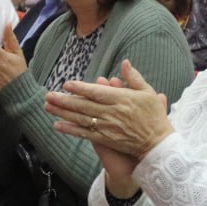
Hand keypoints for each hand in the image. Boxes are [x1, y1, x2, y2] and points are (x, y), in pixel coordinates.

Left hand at [45, 60, 173, 158]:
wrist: (157, 143)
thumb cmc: (154, 116)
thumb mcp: (148, 93)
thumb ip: (134, 77)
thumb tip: (125, 62)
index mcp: (122, 99)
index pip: (97, 93)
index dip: (81, 89)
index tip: (67, 84)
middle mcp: (112, 113)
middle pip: (84, 105)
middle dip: (65, 100)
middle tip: (49, 95)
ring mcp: (107, 127)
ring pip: (81, 119)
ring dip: (63, 113)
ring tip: (48, 107)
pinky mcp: (105, 139)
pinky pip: (84, 134)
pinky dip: (70, 130)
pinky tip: (58, 125)